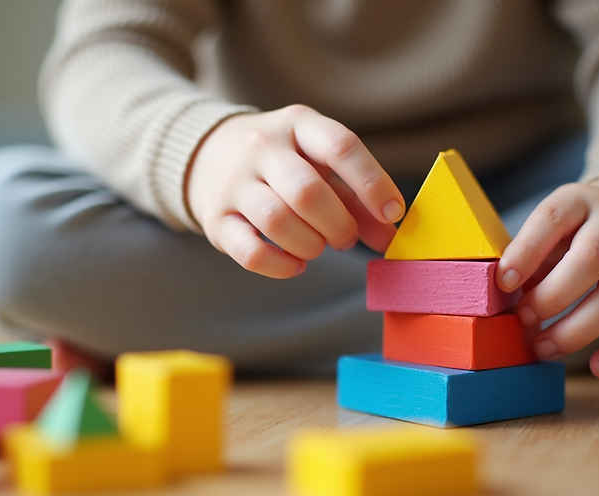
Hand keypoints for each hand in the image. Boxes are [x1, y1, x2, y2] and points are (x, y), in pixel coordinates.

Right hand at [186, 104, 404, 278]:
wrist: (205, 156)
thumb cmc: (281, 164)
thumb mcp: (318, 164)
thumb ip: (356, 198)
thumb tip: (390, 239)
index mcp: (298, 125)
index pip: (340, 146)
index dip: (372, 182)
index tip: (392, 213)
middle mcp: (262, 148)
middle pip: (308, 192)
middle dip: (338, 225)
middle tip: (345, 239)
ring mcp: (234, 183)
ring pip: (278, 221)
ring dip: (311, 245)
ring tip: (316, 247)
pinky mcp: (215, 219)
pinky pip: (251, 252)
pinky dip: (281, 266)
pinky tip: (294, 265)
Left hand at [496, 179, 598, 376]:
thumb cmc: (577, 229)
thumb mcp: (551, 228)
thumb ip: (530, 255)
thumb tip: (504, 299)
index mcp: (580, 201)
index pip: (552, 219)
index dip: (526, 252)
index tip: (503, 282)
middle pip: (592, 259)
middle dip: (552, 297)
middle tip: (524, 319)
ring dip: (579, 330)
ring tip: (546, 348)